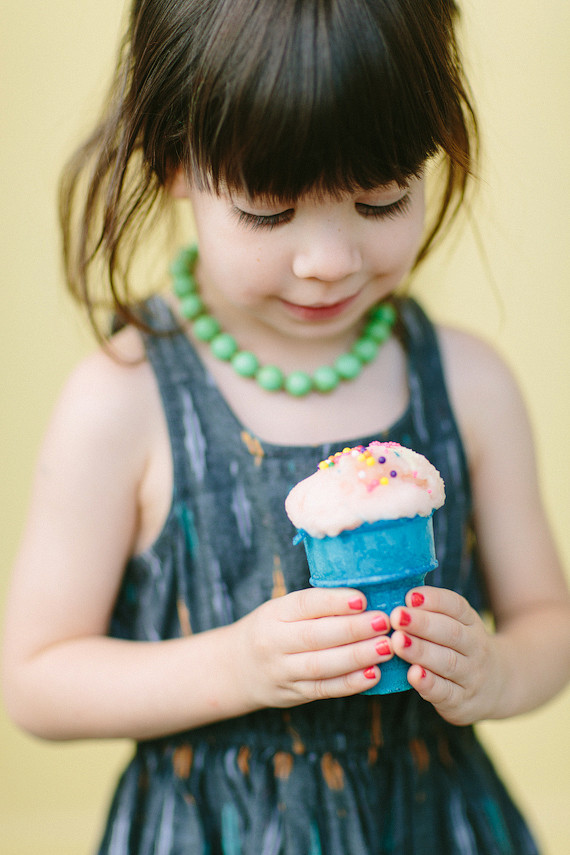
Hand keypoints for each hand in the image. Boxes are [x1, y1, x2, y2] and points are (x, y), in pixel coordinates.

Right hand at [233, 588, 393, 707]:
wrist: (236, 668)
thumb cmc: (271, 630)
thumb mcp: (281, 610)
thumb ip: (315, 605)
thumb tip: (364, 597)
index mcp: (274, 613)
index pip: (304, 604)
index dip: (334, 601)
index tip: (363, 599)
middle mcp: (274, 642)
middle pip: (315, 636)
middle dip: (353, 629)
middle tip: (384, 622)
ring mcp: (283, 671)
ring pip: (322, 665)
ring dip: (357, 657)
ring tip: (386, 647)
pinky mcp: (294, 694)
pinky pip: (324, 689)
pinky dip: (350, 683)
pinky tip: (374, 674)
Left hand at [390, 587, 502, 724]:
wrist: (500, 686)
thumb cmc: (462, 648)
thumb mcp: (457, 625)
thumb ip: (431, 611)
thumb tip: (396, 595)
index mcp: (470, 622)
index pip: (456, 606)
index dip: (434, 599)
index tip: (410, 595)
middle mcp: (475, 647)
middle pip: (450, 633)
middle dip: (422, 624)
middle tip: (397, 616)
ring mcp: (471, 675)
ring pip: (447, 662)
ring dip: (420, 651)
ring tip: (397, 641)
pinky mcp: (461, 702)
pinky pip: (445, 692)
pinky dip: (428, 684)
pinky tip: (412, 674)